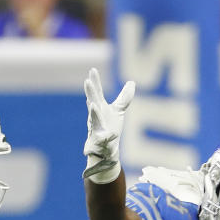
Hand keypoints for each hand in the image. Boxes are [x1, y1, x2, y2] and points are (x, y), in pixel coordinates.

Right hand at [83, 67, 134, 183]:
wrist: (106, 150)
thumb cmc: (110, 128)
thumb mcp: (118, 111)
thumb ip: (124, 98)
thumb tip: (132, 82)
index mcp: (100, 108)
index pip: (97, 93)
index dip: (95, 82)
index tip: (92, 70)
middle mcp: (96, 117)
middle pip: (93, 103)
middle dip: (90, 93)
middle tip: (87, 82)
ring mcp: (96, 129)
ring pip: (94, 121)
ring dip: (93, 113)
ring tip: (93, 105)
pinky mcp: (99, 143)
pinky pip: (103, 140)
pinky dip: (105, 137)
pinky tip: (108, 135)